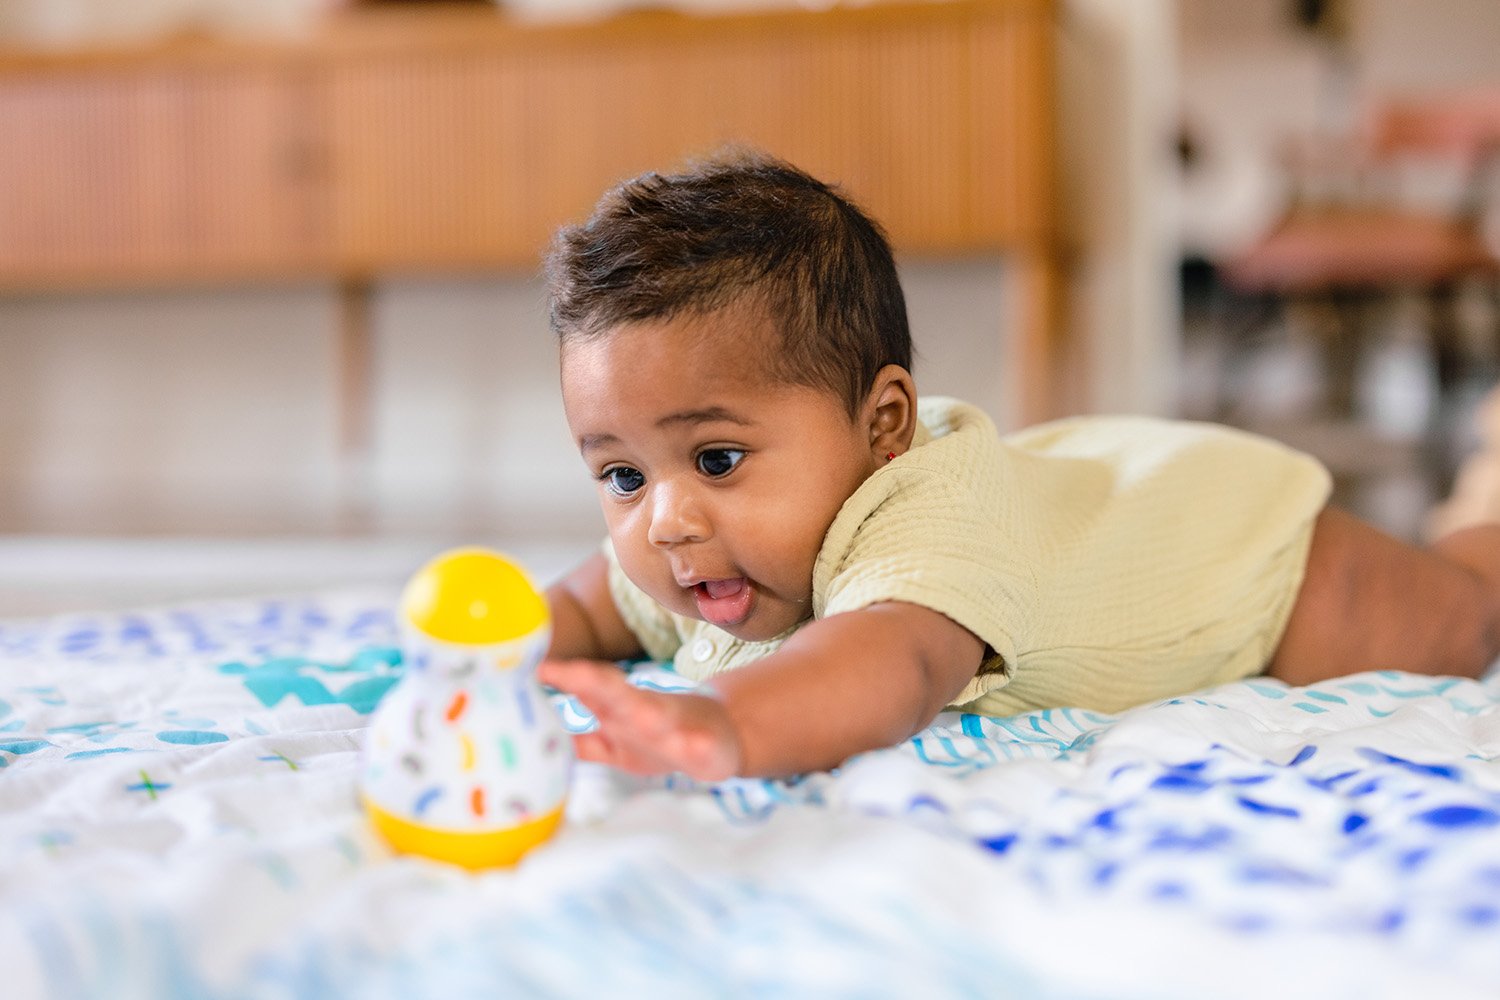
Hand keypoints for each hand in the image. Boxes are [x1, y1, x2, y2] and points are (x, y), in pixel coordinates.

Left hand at [538, 659, 741, 780]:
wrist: (723, 735)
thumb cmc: (661, 734)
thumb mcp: (618, 731)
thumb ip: (583, 727)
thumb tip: (542, 723)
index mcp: (622, 708)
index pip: (590, 687)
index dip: (564, 676)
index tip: (536, 667)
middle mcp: (645, 712)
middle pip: (615, 693)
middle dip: (589, 681)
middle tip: (560, 671)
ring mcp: (676, 728)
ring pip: (657, 716)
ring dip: (642, 711)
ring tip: (626, 707)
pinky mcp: (704, 748)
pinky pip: (699, 748)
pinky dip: (695, 746)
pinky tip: (693, 746)